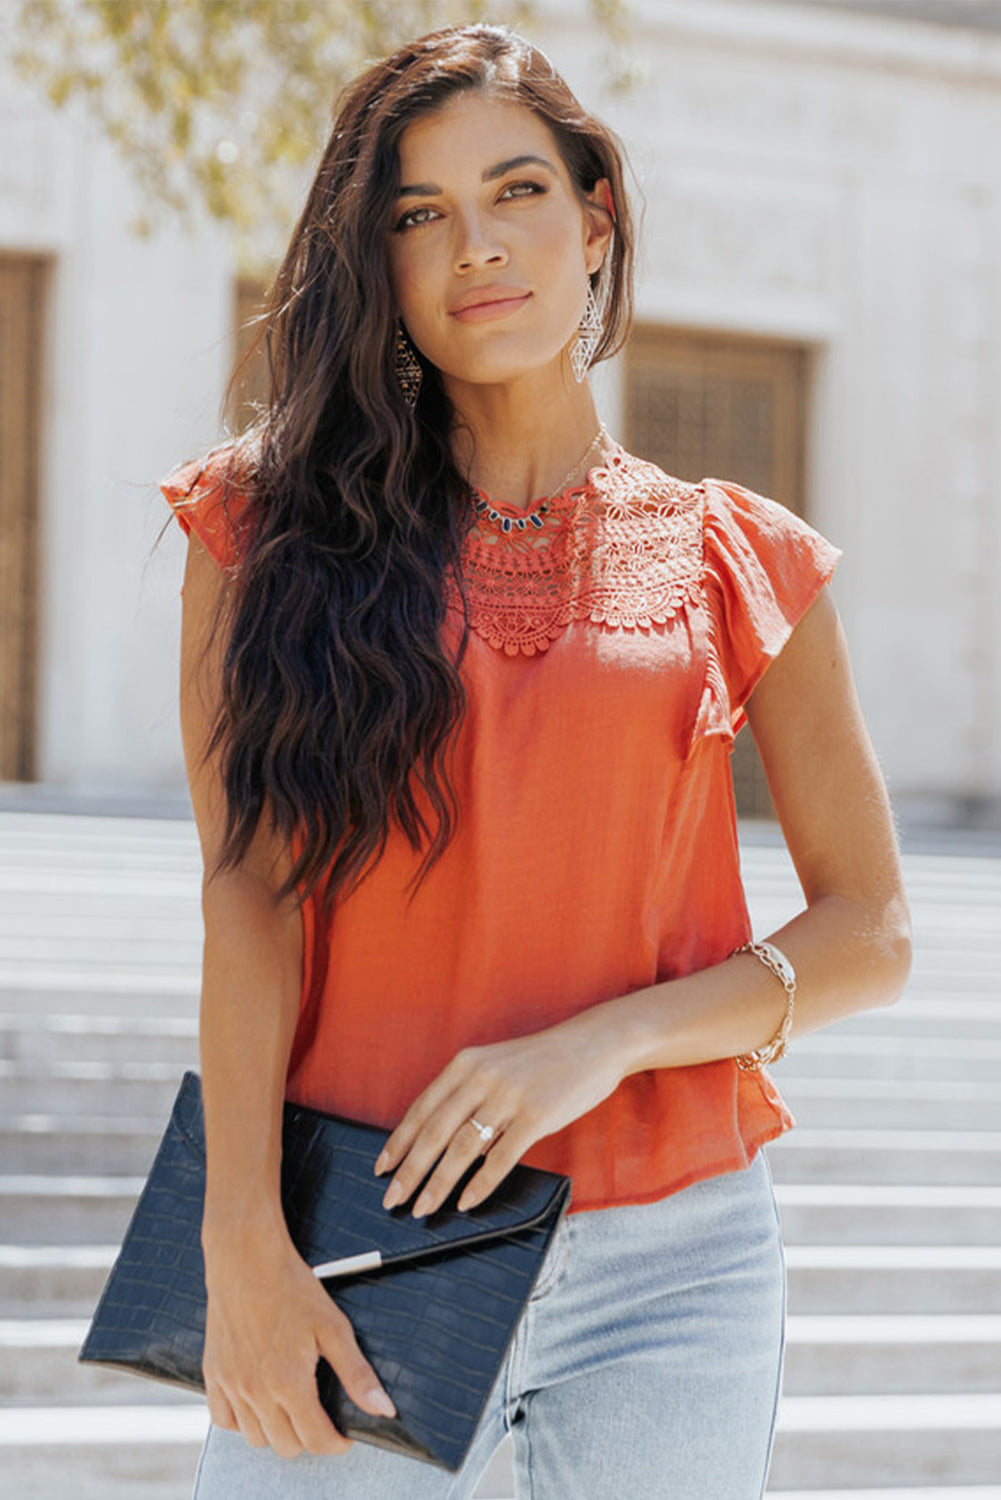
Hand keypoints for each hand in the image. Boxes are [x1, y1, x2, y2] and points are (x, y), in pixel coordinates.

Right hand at [202, 1219, 395, 1457]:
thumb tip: (384, 1410)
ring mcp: (231, 1385)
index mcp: (289, 1383)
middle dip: (310, 1438)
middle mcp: (256, 1392)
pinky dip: (242, 1421)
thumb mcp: (333, 1327)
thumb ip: (357, 1374)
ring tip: (293, 1409)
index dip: (337, 1443)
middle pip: (286, 1446)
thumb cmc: (292, 1286)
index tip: (346, 1434)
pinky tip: (258, 1403)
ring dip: (277, 1432)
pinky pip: (223, 1420)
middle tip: (322, 1416)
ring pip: (255, 1439)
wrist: (246, 1259)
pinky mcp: (213, 1374)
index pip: (317, 1440)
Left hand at [375, 1011, 626, 1216]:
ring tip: (423, 1208)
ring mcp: (509, 1096)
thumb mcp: (494, 1066)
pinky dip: (480, 1184)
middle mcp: (481, 1078)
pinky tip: (466, 1203)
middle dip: (409, 1171)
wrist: (591, 1045)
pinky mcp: (536, 1116)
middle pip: (434, 1132)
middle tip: (392, 1199)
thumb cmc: (540, 1061)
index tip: (380, 1168)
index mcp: (465, 1064)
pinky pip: (500, 1158)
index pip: (422, 1109)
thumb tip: (438, 1142)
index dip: (398, 1142)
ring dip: (438, 1183)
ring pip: (462, 1149)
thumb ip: (467, 1095)